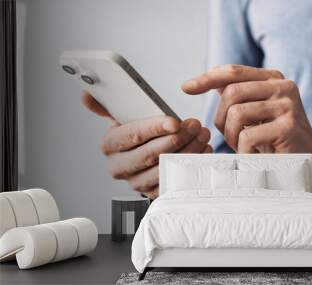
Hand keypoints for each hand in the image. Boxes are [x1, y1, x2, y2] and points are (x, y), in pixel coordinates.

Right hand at [82, 92, 211, 198]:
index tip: (174, 121)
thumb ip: (107, 105)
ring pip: (165, 168)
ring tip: (201, 134)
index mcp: (110, 145)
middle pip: (150, 155)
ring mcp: (137, 183)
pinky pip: (175, 182)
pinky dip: (192, 166)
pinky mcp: (155, 193)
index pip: (132, 136)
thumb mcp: (124, 116)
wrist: (147, 157)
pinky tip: (202, 151)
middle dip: (176, 139)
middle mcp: (120, 167)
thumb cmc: (138, 134)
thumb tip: (86, 95)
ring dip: (188, 150)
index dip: (154, 128)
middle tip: (194, 125)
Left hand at [182, 64, 311, 193]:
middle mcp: (282, 86)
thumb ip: (239, 93)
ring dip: (231, 136)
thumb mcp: (257, 111)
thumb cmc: (276, 138)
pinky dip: (243, 150)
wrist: (309, 162)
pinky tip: (255, 154)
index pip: (233, 72)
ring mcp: (287, 105)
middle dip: (221, 118)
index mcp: (273, 79)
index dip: (207, 78)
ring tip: (244, 146)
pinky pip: (247, 136)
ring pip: (236, 113)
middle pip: (231, 92)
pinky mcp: (288, 126)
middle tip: (231, 137)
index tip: (186, 88)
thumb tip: (209, 76)